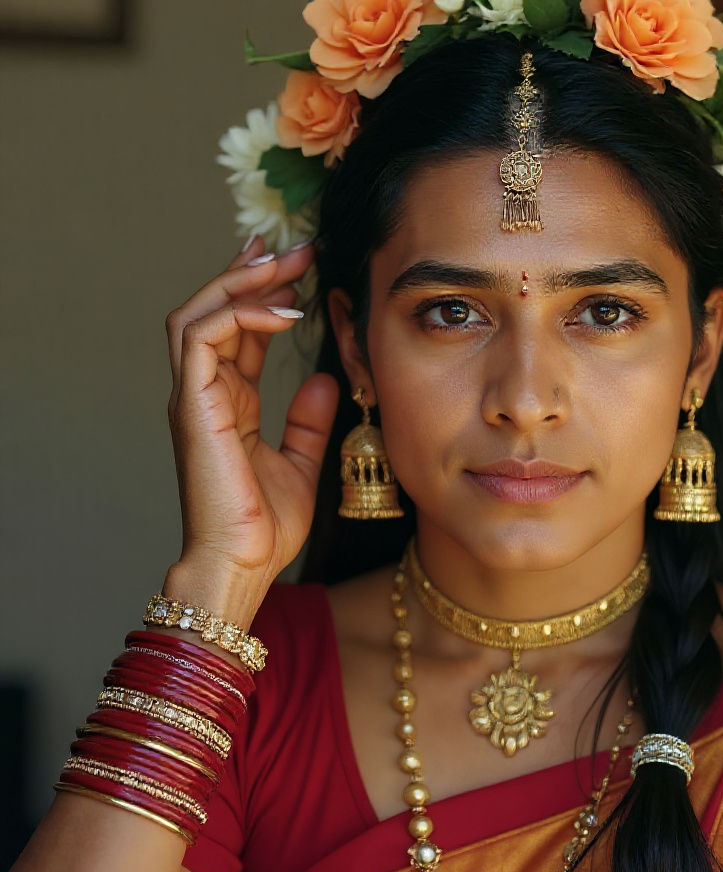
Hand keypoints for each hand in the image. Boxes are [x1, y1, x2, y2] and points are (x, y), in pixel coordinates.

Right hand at [164, 237, 339, 597]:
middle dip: (253, 273)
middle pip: (215, 310)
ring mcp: (193, 397)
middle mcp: (205, 392)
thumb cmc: (264, 526)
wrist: (244, 565)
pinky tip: (283, 312)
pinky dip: (239, 314)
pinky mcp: (192, 405)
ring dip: (241, 281)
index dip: (264, 294)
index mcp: (228, 403)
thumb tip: (324, 381)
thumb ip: (308, 420)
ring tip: (284, 264)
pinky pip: (202, 337)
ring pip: (199, 312)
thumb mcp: (300, 462)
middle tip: (296, 248)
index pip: (237, 331)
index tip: (300, 268)